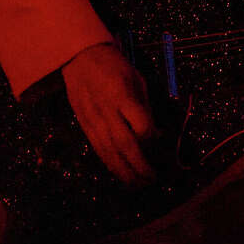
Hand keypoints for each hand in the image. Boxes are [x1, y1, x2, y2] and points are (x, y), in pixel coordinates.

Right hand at [61, 42, 156, 185]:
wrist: (80, 58)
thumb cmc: (115, 67)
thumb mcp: (136, 80)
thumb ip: (144, 107)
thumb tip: (156, 133)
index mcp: (123, 95)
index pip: (141, 124)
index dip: (153, 138)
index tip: (162, 141)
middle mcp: (107, 111)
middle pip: (125, 144)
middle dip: (140, 165)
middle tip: (152, 179)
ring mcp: (93, 120)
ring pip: (109, 152)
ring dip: (124, 171)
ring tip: (138, 184)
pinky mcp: (84, 126)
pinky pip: (98, 149)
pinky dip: (110, 164)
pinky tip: (119, 173)